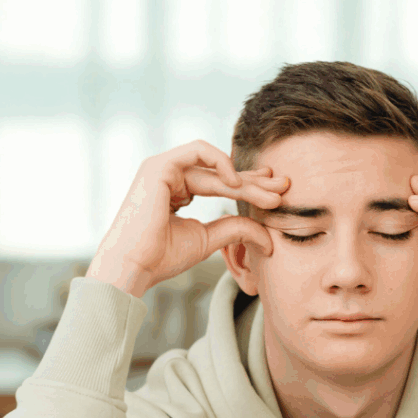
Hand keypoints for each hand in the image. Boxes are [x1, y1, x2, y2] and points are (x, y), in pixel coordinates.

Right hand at [86, 140, 289, 297]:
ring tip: (269, 194)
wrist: (133, 266)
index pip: (221, 183)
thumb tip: (269, 238)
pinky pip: (198, 151)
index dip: (250, 186)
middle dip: (255, 181)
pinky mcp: (159, 165)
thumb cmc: (161, 257)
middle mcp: (171, 176)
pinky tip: (237, 182)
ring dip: (245, 178)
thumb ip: (235, 229)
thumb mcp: (208, 240)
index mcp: (179, 192)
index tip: (276, 196)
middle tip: (284, 188)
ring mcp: (164, 168)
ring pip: (215, 166)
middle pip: (222, 174)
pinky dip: (220, 161)